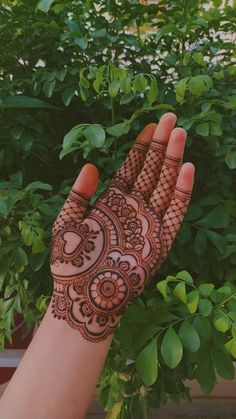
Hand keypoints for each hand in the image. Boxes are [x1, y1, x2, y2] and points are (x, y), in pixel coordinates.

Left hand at [50, 113, 194, 341]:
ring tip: (181, 134)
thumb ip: (78, 194)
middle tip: (172, 118)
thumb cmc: (71, 263)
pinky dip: (181, 191)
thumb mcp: (66, 222)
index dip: (141, 147)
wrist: (83, 297)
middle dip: (161, 144)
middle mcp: (133, 208)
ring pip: (164, 184)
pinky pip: (174, 212)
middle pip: (151, 170)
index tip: (151, 126)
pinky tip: (187, 168)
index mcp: (112, 202)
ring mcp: (148, 223)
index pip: (131, 168)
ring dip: (173, 160)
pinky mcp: (160, 241)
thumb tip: (90, 166)